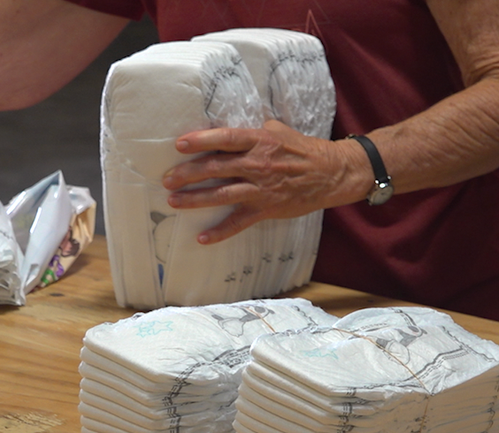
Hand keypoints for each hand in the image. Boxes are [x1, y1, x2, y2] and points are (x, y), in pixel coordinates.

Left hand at [162, 120, 360, 244]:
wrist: (331, 173)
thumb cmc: (302, 149)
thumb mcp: (278, 130)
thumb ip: (253, 130)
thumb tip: (231, 129)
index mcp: (258, 141)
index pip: (224, 139)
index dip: (201, 141)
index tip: (179, 144)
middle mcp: (257, 164)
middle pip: (216, 168)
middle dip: (188, 174)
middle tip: (167, 179)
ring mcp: (261, 188)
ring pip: (222, 194)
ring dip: (196, 198)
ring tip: (174, 201)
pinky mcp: (266, 208)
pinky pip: (239, 222)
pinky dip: (220, 231)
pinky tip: (202, 237)